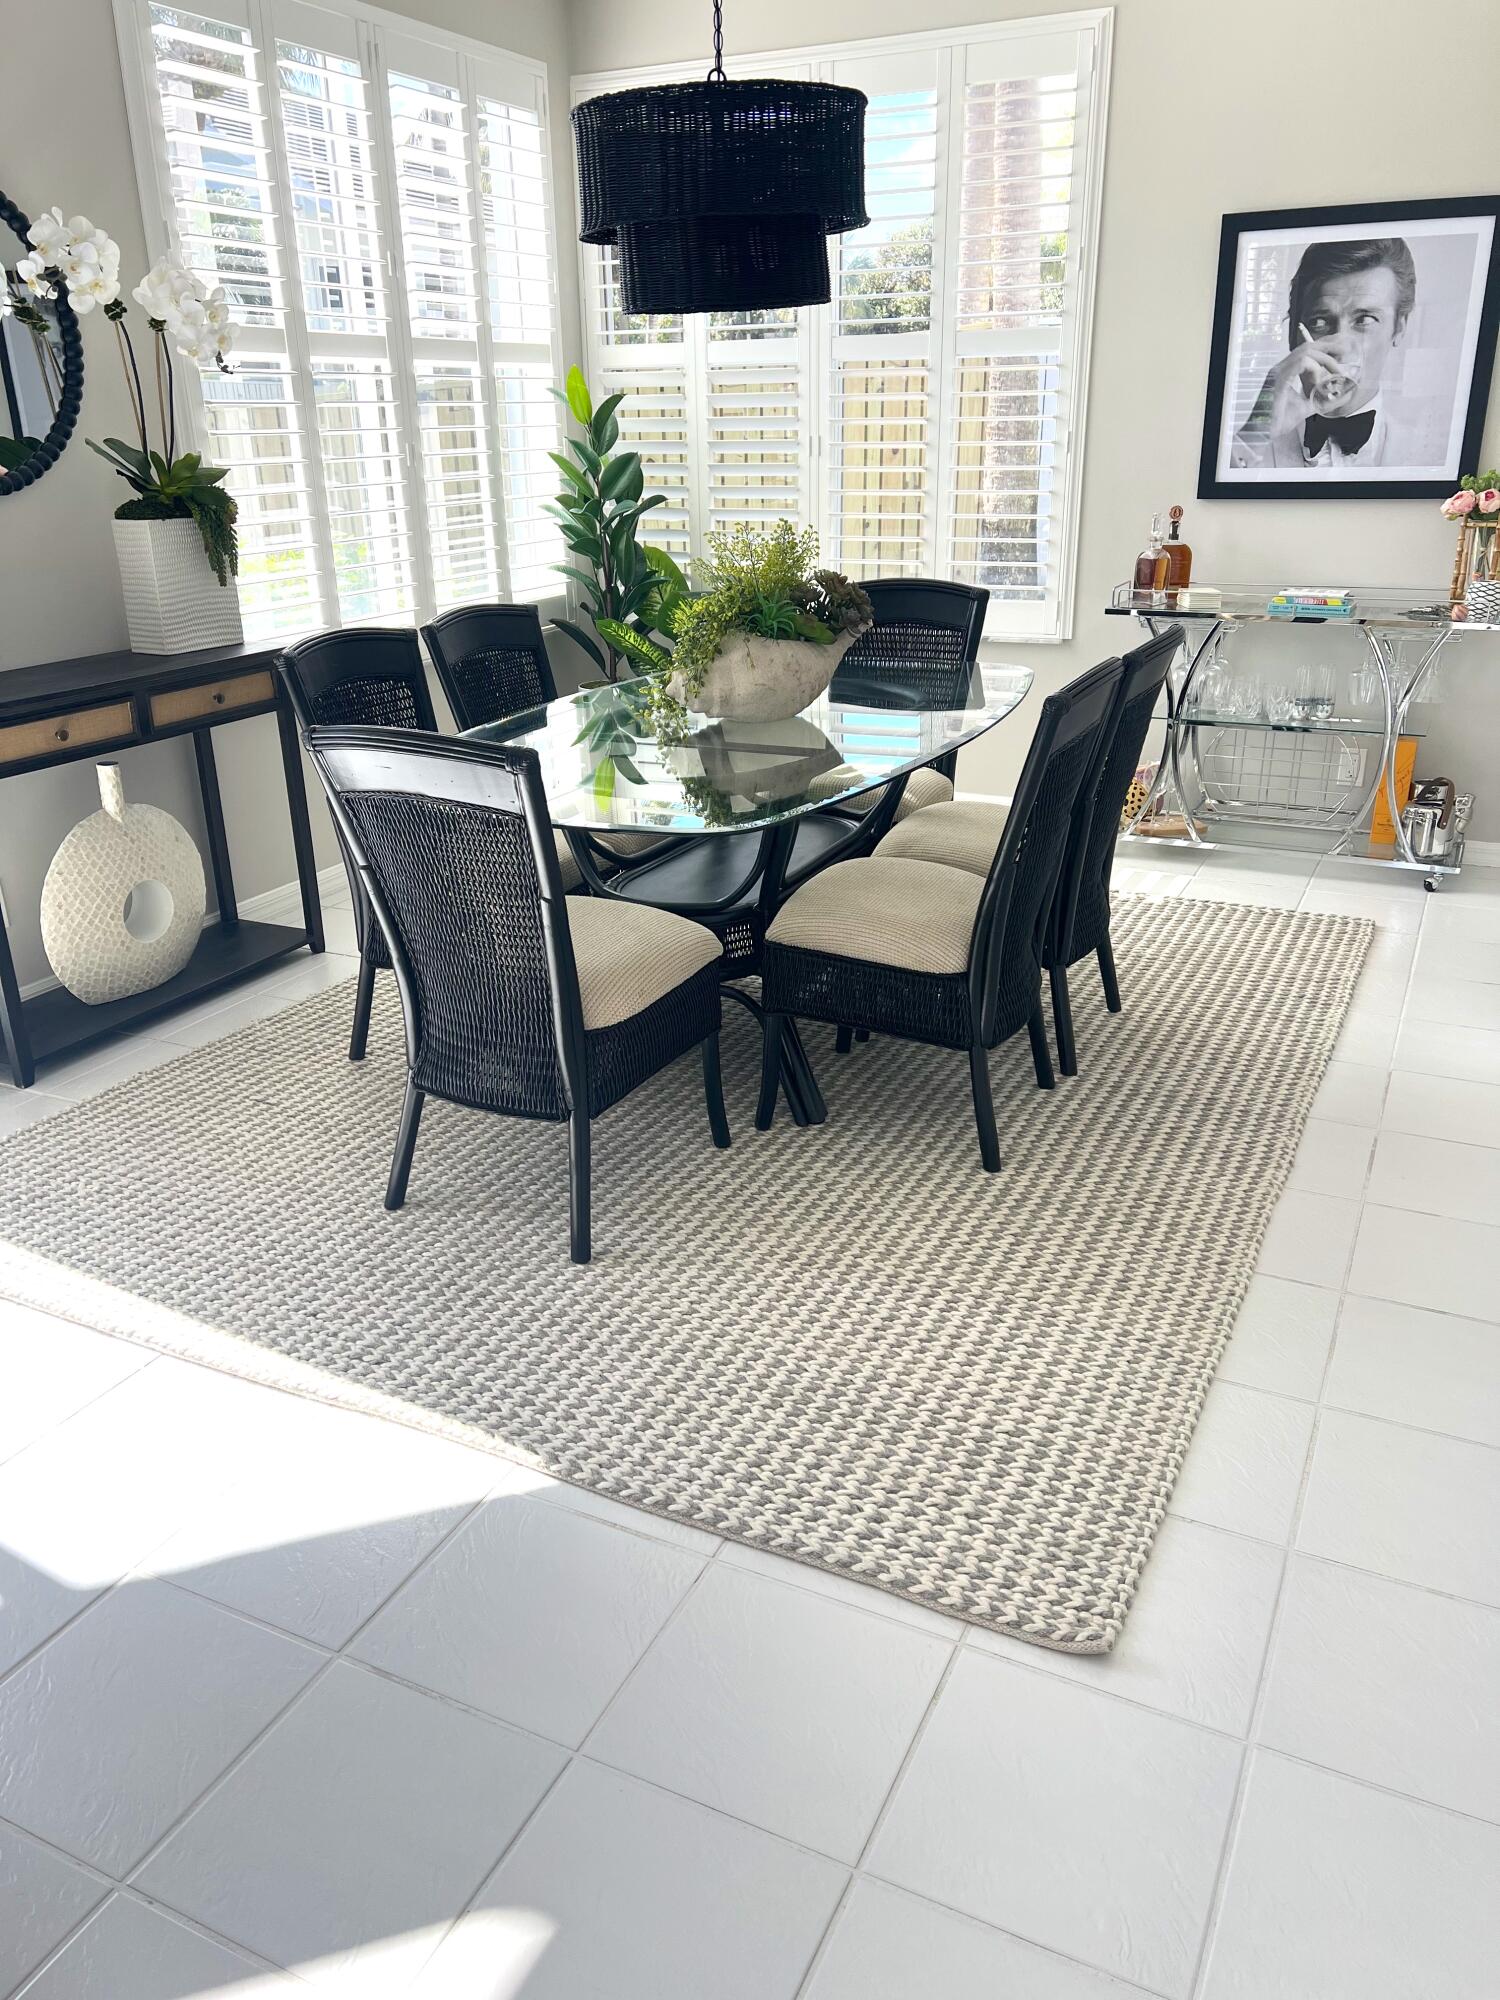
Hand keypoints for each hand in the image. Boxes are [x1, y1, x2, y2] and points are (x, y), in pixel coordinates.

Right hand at [1241, 324, 1357, 438]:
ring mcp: (1279, 371)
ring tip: (1335, 375)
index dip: (1326, 347)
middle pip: (1308, 345)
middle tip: (1345, 356)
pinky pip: (1303, 363)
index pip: (1307, 350)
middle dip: (1330, 347)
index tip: (1342, 354)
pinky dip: (1315, 370)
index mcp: (1286, 371)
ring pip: (1307, 351)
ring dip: (1325, 360)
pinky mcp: (1280, 378)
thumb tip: (1342, 395)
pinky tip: (1319, 384)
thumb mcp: (1307, 407)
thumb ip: (1321, 399)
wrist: (1262, 432)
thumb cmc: (1279, 421)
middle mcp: (1281, 367)